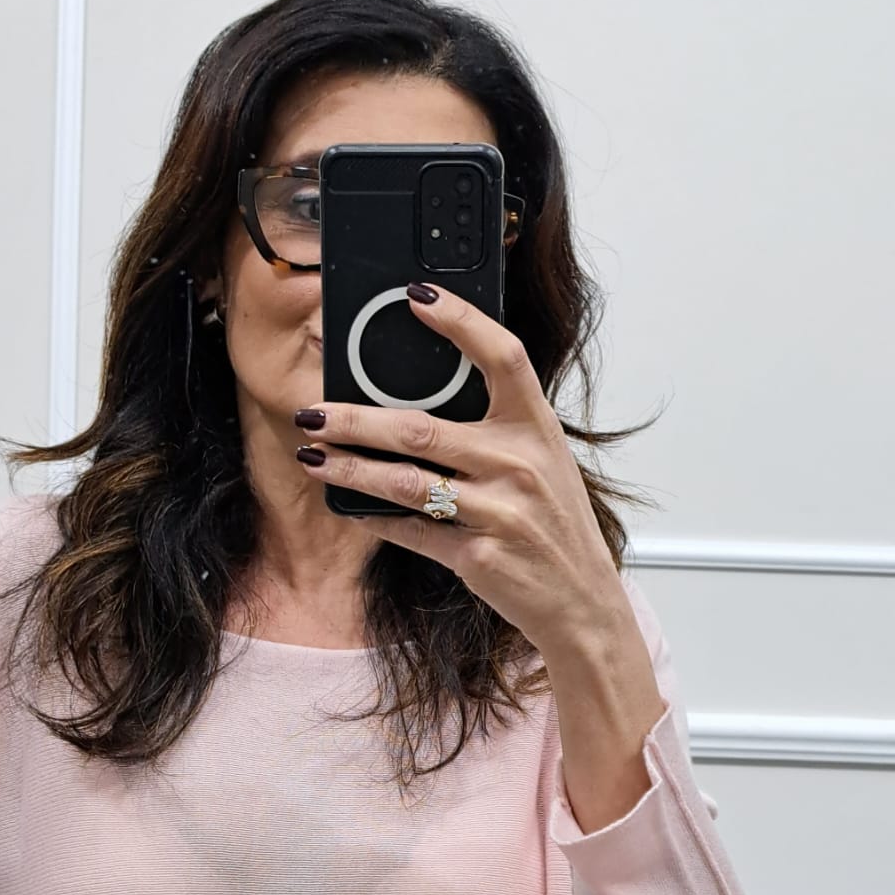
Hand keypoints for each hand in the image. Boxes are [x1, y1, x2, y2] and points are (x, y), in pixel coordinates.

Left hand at [293, 282, 624, 653]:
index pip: (502, 356)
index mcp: (537, 428)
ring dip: (350, 469)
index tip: (416, 296)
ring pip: (405, 483)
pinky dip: (374, 517)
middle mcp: (519, 464)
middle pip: (422, 428)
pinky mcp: (478, 556)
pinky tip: (348, 505)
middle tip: (313, 412)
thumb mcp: (543, 462)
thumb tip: (421, 401)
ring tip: (313, 456)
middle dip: (355, 421)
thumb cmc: (555, 525)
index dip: (461, 321)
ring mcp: (499, 512)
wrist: (581, 599)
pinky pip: (411, 531)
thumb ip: (496, 429)